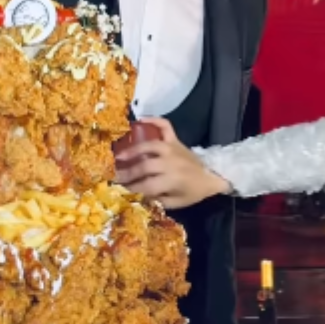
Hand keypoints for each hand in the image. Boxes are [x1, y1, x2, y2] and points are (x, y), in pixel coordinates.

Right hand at [114, 117, 229, 208]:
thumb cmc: (192, 192)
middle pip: (145, 165)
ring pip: (150, 145)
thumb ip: (156, 200)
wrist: (211, 177)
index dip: (131, 189)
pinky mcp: (176, 140)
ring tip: (119, 154)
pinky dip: (154, 120)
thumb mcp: (175, 203)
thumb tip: (134, 195)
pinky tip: (140, 120)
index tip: (118, 190)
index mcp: (172, 180)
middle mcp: (171, 162)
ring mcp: (173, 148)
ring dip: (133, 150)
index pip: (146, 185)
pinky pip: (165, 126)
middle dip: (127, 172)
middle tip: (113, 175)